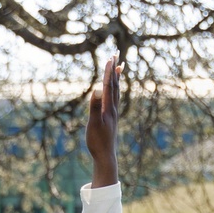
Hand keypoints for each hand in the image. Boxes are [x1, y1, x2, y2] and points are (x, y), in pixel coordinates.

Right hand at [86, 55, 119, 186]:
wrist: (105, 156)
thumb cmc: (97, 141)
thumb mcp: (93, 123)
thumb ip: (95, 106)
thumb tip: (97, 89)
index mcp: (109, 108)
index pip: (109, 85)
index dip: (109, 71)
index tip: (110, 58)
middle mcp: (113, 109)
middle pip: (115, 85)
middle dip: (114, 70)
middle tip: (116, 55)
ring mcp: (113, 114)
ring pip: (116, 92)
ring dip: (116, 79)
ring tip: (119, 68)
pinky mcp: (112, 119)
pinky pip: (115, 100)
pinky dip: (115, 90)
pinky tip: (113, 92)